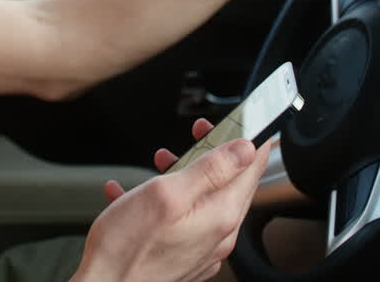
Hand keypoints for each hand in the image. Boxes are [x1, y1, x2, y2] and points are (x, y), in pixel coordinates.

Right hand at [74, 120, 267, 281]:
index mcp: (220, 215)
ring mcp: (201, 249)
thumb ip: (210, 169)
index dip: (249, 139)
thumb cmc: (127, 247)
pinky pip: (184, 221)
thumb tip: (245, 149)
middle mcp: (218, 236)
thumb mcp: (166, 194)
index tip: (243, 122)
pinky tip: (135, 196)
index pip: (252, 169)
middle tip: (198, 134)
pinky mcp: (183, 258)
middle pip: (229, 184)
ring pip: (204, 200)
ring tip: (161, 161)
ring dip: (186, 175)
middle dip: (214, 153)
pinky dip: (165, 202)